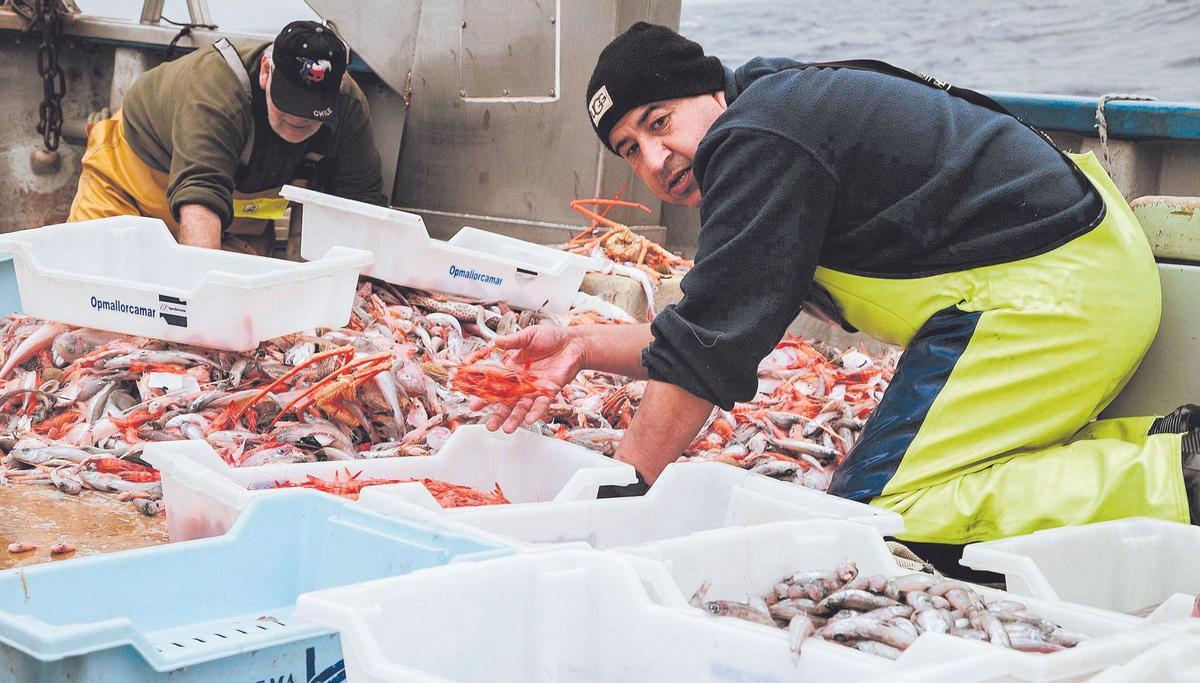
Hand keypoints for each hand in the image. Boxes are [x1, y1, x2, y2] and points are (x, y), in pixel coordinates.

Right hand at [470, 324, 586, 432]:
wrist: (573, 342)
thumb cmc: (551, 337)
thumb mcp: (529, 335)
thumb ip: (513, 340)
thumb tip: (495, 341)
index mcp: (512, 368)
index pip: (495, 384)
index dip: (484, 394)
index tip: (474, 404)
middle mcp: (522, 382)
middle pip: (507, 401)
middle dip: (497, 414)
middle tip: (488, 425)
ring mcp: (535, 388)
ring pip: (523, 407)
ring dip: (514, 418)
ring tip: (506, 429)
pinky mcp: (550, 391)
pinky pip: (542, 404)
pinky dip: (536, 412)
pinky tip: (529, 420)